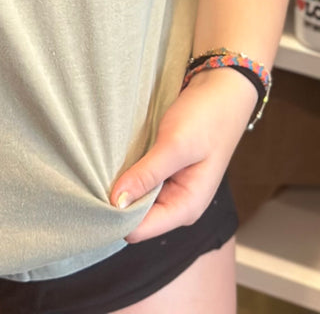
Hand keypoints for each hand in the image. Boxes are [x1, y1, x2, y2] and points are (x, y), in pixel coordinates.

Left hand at [110, 67, 256, 242]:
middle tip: (97, 173)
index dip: (116, 215)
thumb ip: (147, 175)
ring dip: (122, 184)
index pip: (139, 230)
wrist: (223, 89)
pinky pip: (140, 181)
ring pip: (135, 198)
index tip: (97, 193)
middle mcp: (178, 204)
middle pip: (134, 217)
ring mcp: (172, 188)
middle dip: (117, 200)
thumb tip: (116, 202)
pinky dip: (129, 171)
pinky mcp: (166, 172)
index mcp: (186, 207)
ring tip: (106, 163)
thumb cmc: (207, 117)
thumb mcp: (176, 145)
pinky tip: (119, 157)